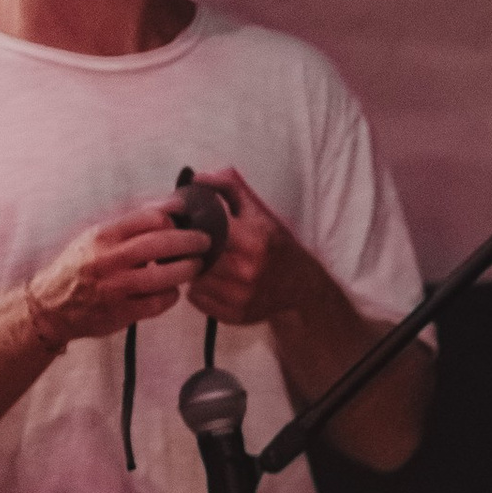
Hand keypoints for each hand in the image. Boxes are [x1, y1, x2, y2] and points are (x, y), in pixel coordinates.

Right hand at [23, 206, 209, 344]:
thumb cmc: (79, 267)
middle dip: (190, 241)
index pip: (148, 218)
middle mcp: (109, 259)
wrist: (51, 306)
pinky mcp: (122, 312)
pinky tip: (172, 290)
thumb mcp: (94, 238)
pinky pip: (159, 302)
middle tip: (206, 241)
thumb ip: (128, 225)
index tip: (188, 217)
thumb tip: (168, 208)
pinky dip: (171, 295)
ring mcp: (116, 288)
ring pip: (164, 276)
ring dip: (187, 269)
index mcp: (103, 235)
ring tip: (196, 265)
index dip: (174, 216)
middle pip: (161, 244)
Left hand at [178, 168, 312, 326]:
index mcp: (253, 240)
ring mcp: (240, 296)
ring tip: (206, 264)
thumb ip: (230, 188)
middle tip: (194, 246)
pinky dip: (199, 290)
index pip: (205, 229)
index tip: (190, 225)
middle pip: (197, 255)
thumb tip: (199, 177)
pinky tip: (213, 283)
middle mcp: (246, 270)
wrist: (300, 288)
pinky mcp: (234, 316)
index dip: (193, 225)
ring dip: (194, 270)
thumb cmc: (276, 246)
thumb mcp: (259, 213)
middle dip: (192, 250)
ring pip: (193, 279)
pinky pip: (196, 299)